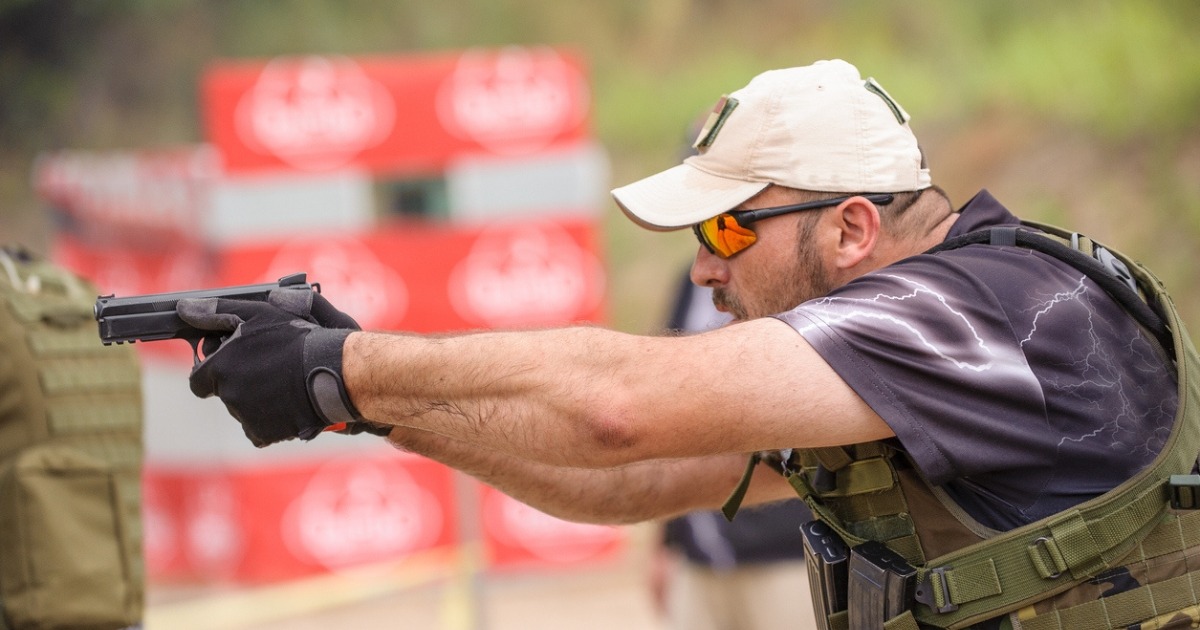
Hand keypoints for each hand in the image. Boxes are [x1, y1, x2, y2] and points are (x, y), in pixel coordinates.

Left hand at [178, 290, 364, 446]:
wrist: (332, 372)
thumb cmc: (296, 339)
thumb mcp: (258, 314)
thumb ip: (216, 312)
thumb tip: (184, 309)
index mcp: (220, 368)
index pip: (198, 380)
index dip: (214, 373)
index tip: (233, 367)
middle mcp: (228, 395)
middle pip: (224, 395)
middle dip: (240, 384)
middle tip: (269, 371)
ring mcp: (245, 417)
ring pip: (242, 412)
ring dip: (256, 402)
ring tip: (283, 386)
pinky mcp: (263, 433)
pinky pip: (258, 431)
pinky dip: (269, 422)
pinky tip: (286, 406)